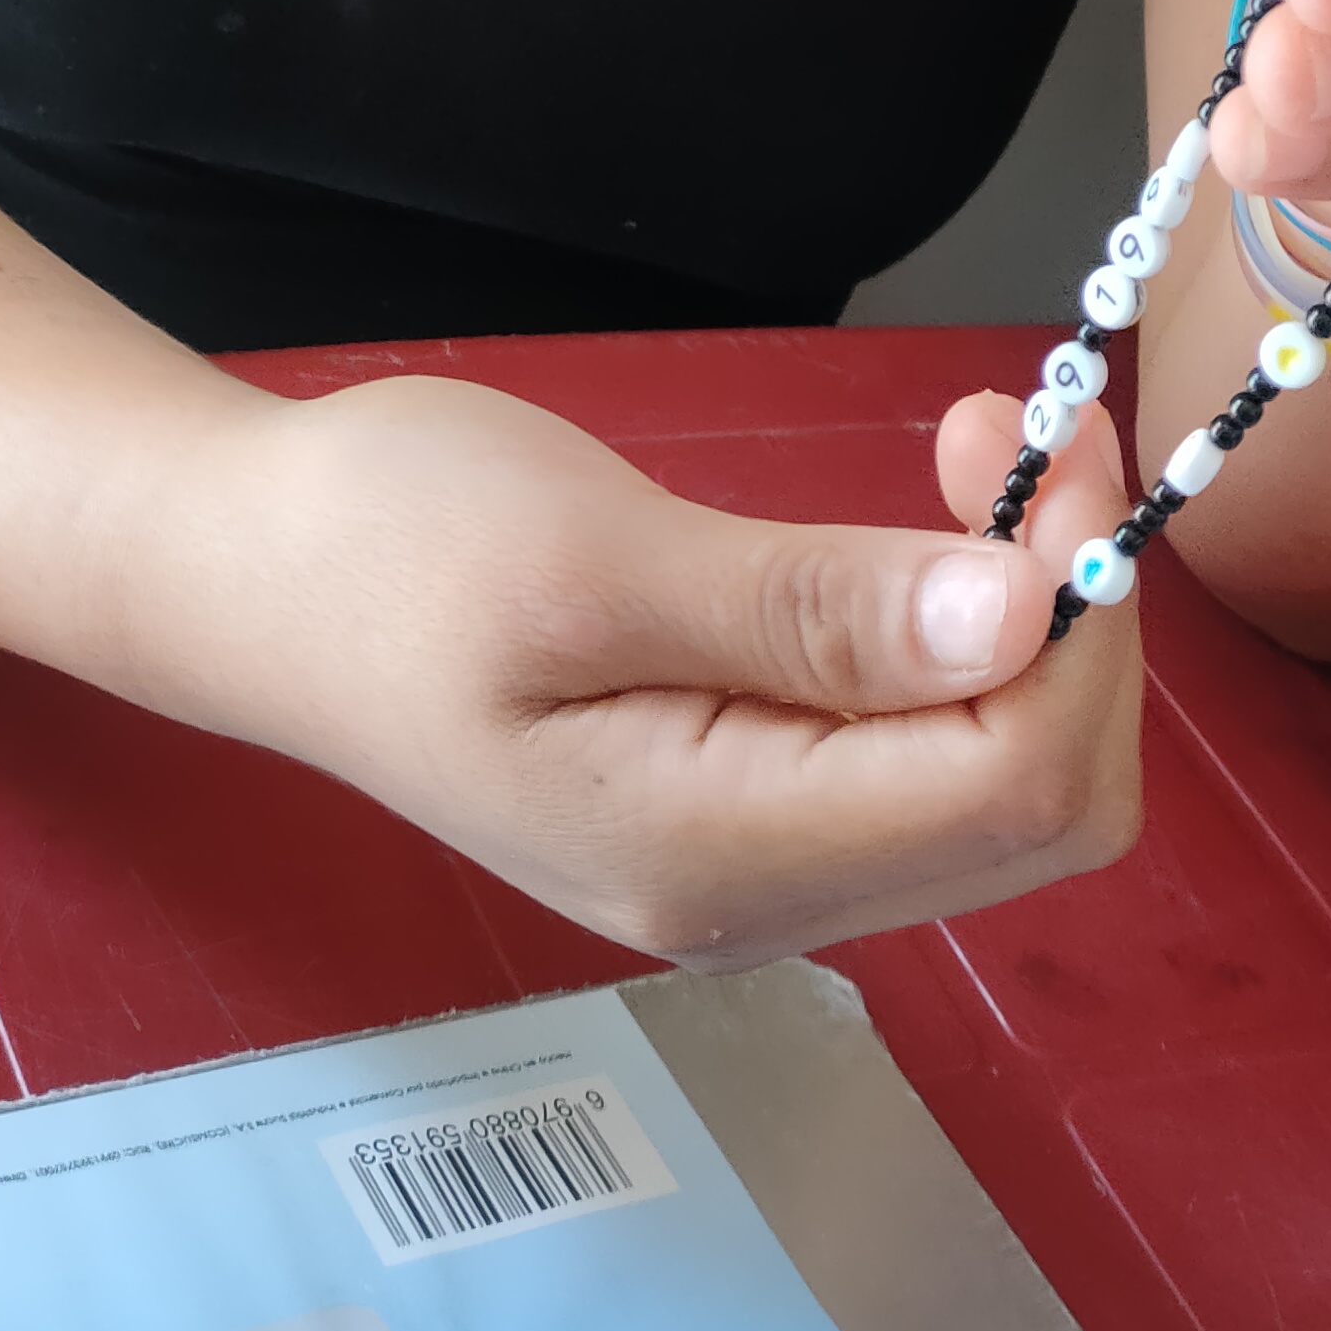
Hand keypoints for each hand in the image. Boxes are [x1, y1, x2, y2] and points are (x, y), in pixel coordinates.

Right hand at [198, 369, 1141, 965]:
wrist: (254, 578)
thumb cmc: (391, 545)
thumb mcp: (590, 553)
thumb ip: (808, 605)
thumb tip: (1015, 622)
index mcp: (717, 853)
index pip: (1016, 782)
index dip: (1077, 613)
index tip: (1058, 436)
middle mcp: (760, 898)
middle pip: (1038, 807)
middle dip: (1074, 618)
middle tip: (1022, 432)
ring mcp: (755, 868)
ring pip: (1001, 785)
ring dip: (1029, 619)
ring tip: (969, 453)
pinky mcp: (745, 810)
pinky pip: (926, 759)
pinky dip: (967, 638)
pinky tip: (921, 530)